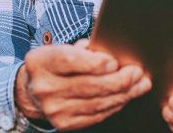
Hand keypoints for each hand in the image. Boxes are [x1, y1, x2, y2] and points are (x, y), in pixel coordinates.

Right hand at [15, 39, 151, 130]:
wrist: (31, 92)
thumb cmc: (53, 65)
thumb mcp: (60, 49)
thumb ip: (83, 48)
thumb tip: (111, 51)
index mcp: (41, 63)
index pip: (70, 61)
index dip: (95, 63)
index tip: (114, 62)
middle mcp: (45, 88)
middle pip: (89, 85)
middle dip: (118, 80)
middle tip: (137, 72)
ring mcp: (55, 109)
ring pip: (97, 102)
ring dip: (124, 93)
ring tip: (140, 84)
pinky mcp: (65, 123)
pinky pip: (97, 115)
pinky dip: (115, 104)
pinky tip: (127, 95)